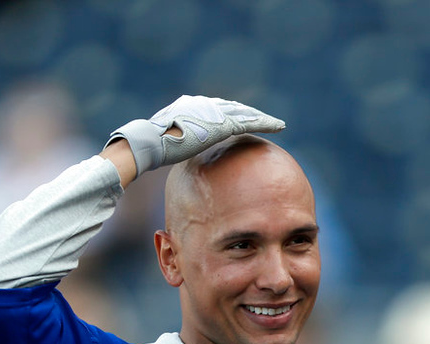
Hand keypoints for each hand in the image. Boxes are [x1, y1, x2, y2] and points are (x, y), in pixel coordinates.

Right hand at [105, 95, 285, 176]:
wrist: (151, 143)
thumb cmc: (153, 148)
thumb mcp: (166, 142)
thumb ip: (177, 141)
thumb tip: (174, 153)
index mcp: (190, 105)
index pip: (217, 108)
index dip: (233, 113)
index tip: (242, 118)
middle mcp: (204, 103)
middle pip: (234, 107)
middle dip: (250, 113)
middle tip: (265, 119)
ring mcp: (213, 112)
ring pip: (245, 113)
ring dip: (262, 118)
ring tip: (278, 124)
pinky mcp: (222, 124)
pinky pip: (249, 123)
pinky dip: (265, 124)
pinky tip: (278, 127)